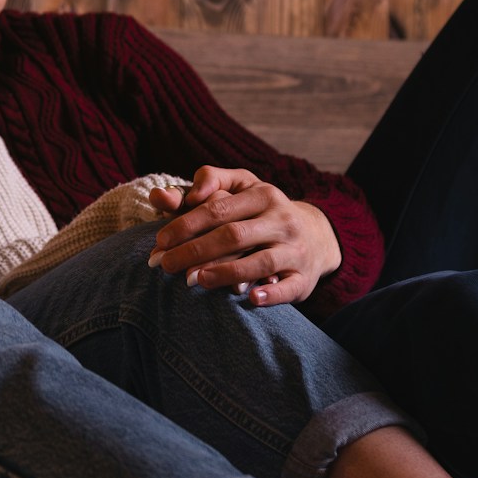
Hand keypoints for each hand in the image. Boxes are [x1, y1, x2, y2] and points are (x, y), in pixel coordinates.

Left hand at [146, 166, 341, 306]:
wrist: (317, 235)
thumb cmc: (263, 210)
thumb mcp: (242, 186)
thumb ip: (208, 180)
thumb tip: (174, 194)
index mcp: (263, 194)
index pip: (219, 208)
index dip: (186, 224)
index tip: (160, 240)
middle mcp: (282, 221)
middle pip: (234, 235)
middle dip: (196, 251)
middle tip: (165, 265)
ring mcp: (295, 250)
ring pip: (260, 262)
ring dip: (226, 272)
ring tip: (194, 280)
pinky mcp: (304, 278)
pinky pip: (289, 287)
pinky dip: (271, 293)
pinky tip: (250, 297)